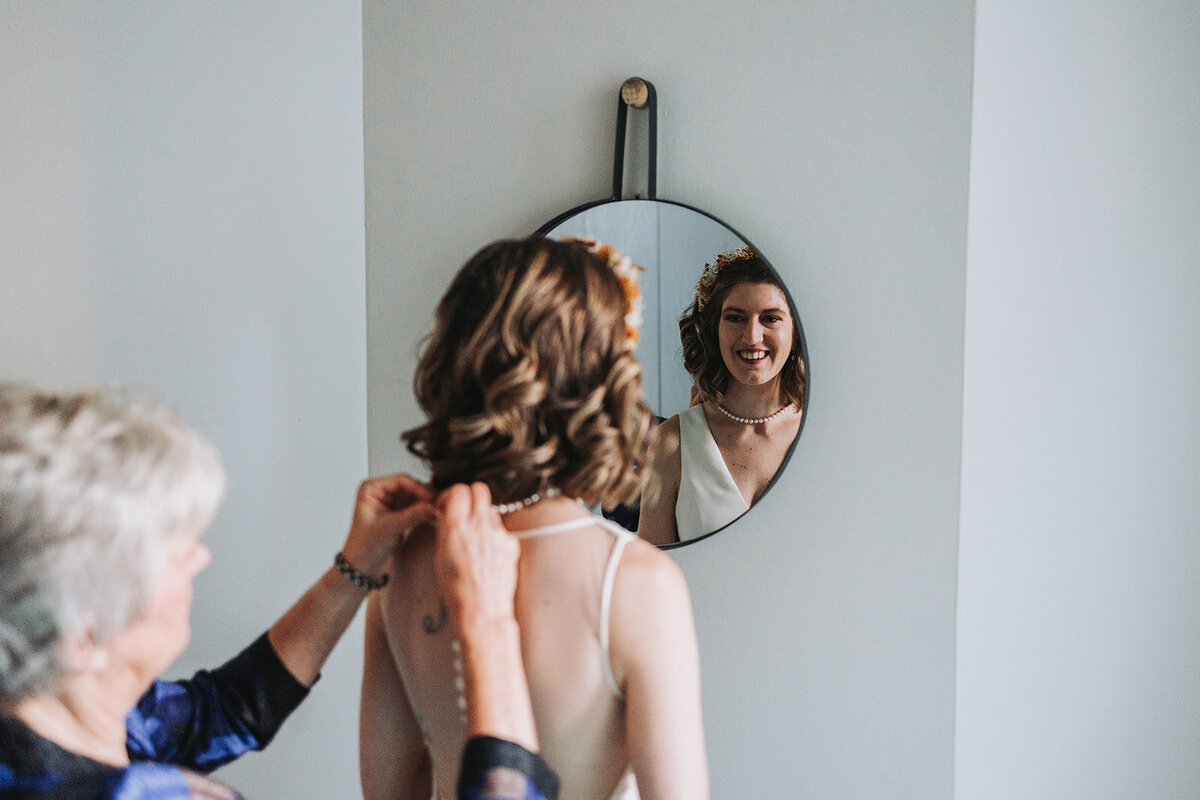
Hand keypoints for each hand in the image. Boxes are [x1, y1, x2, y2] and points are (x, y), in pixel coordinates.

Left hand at [340, 473, 435, 581]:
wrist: (362, 569)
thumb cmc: (364, 548)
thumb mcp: (390, 528)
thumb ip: (413, 515)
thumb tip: (433, 506)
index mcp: (372, 489)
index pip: (402, 480)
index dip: (420, 489)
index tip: (433, 499)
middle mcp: (382, 493)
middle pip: (412, 488)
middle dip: (427, 497)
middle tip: (441, 505)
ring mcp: (392, 504)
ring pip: (417, 498)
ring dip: (429, 505)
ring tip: (441, 512)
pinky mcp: (400, 516)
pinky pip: (418, 509)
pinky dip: (427, 513)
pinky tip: (436, 518)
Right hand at [434, 483, 518, 629]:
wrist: (482, 610)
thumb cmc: (457, 590)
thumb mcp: (440, 556)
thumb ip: (445, 529)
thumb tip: (447, 513)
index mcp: (457, 528)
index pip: (459, 490)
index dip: (451, 495)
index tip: (448, 504)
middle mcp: (480, 526)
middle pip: (478, 489)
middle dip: (469, 495)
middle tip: (463, 509)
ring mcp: (498, 533)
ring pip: (490, 509)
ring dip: (481, 516)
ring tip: (474, 535)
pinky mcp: (511, 543)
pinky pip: (501, 529)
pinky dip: (493, 534)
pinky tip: (486, 551)